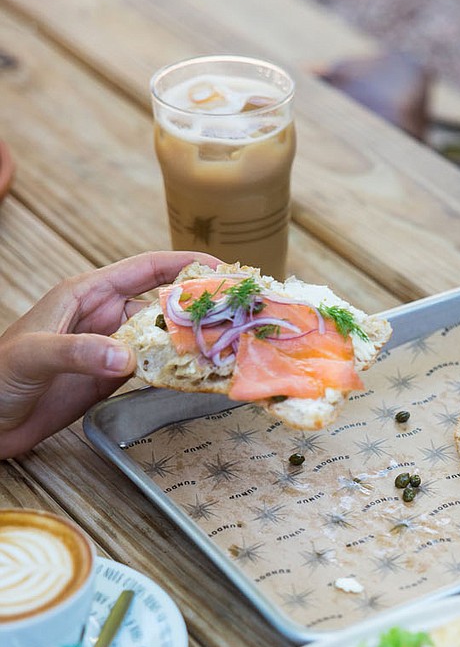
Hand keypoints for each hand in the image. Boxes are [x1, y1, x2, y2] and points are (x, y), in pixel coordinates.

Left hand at [0, 250, 218, 458]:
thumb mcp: (34, 356)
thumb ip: (78, 353)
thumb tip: (125, 358)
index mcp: (85, 295)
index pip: (143, 269)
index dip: (183, 265)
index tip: (221, 268)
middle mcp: (103, 318)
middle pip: (161, 304)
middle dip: (199, 306)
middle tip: (238, 316)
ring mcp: (108, 350)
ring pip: (161, 339)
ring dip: (192, 343)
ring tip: (230, 347)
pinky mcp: (109, 381)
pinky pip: (151, 371)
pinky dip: (175, 373)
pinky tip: (197, 377)